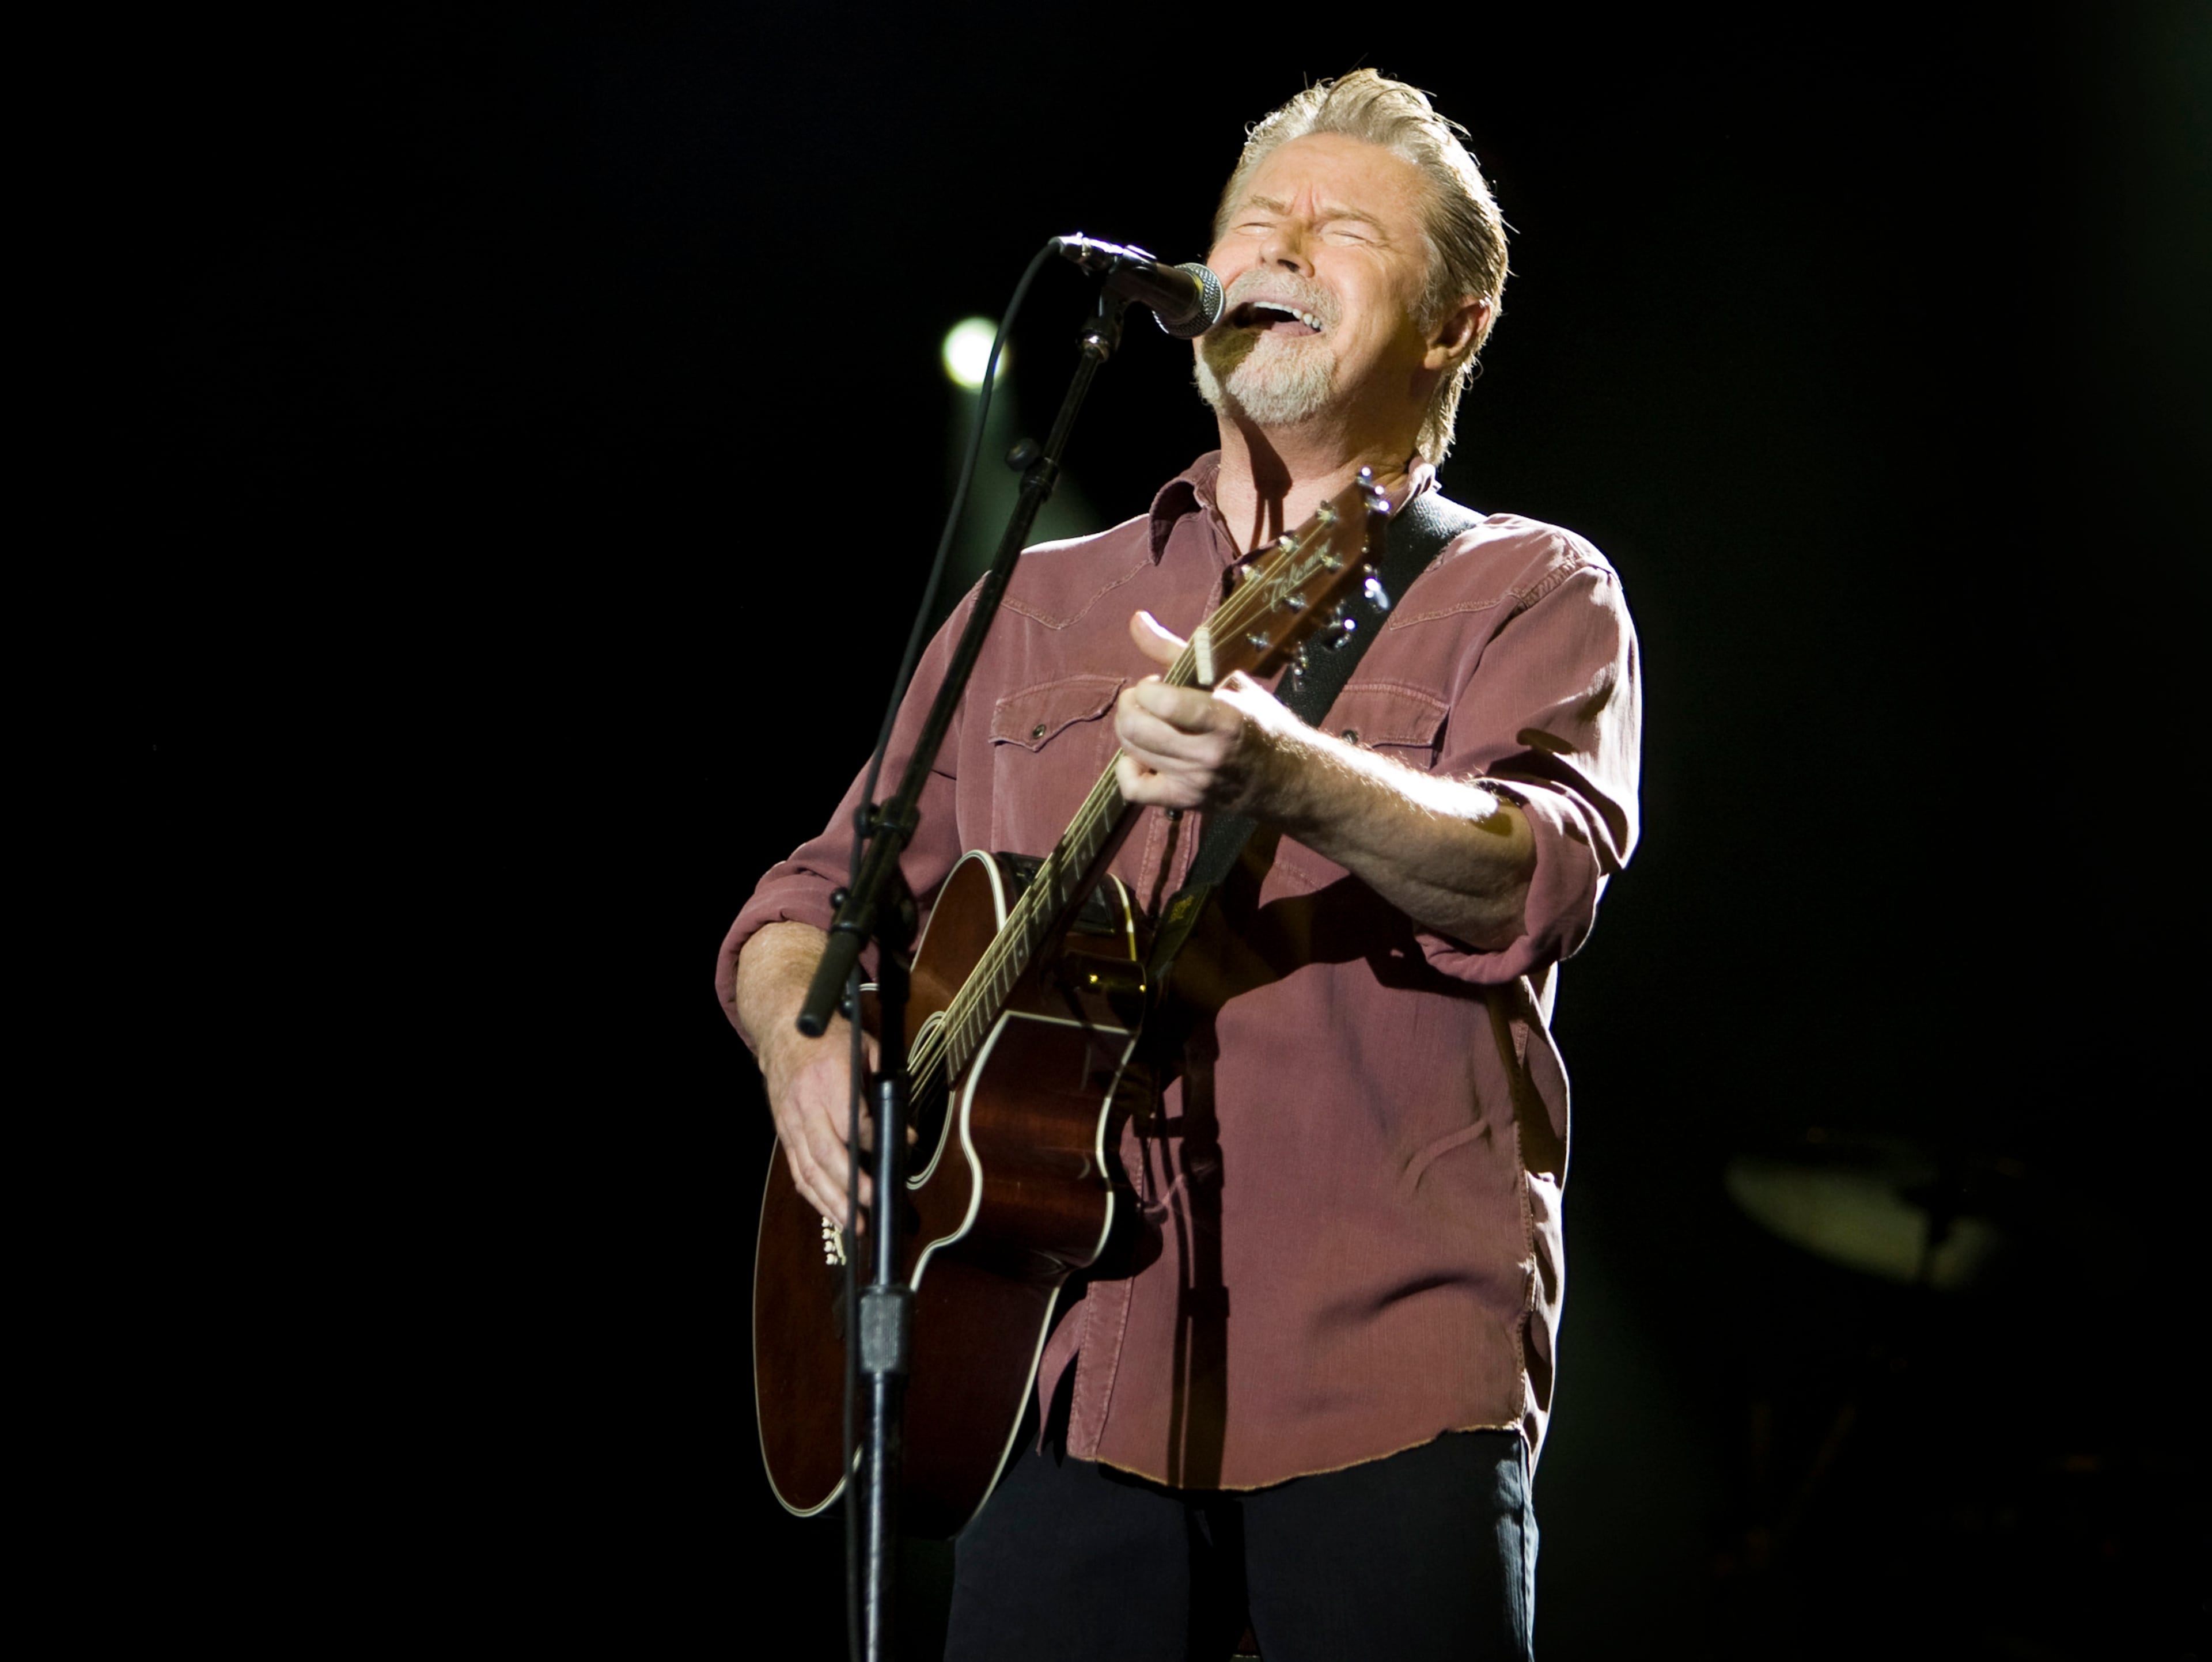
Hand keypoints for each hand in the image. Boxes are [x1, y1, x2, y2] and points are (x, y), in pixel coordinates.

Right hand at [759, 1017, 880, 1229]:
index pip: (852, 1122)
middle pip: (826, 1153)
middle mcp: (806, 1103)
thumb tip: (902, 1126)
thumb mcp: (864, 1045)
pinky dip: (813, 1193)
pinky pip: (796, 1169)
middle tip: (871, 1203)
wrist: (781, 1027)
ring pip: (807, 1168)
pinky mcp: (783, 1131)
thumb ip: (883, 1082)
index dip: (875, 1143)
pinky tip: (829, 1209)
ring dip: (830, 1200)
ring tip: (851, 1222)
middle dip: (849, 1184)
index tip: (898, 1153)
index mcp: (829, 1078)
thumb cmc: (827, 1035)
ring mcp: (790, 1120)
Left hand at [1113, 609, 1302, 813]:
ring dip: (1130, 729)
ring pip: (1132, 752)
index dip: (1148, 688)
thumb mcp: (1228, 679)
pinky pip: (1134, 789)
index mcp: (1225, 718)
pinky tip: (1143, 755)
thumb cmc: (1258, 720)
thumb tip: (1135, 619)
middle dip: (1130, 705)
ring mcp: (1195, 781)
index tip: (1159, 683)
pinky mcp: (1185, 801)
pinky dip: (1127, 769)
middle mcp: (1208, 753)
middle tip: (1145, 699)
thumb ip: (1176, 651)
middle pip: (1138, 729)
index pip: (1165, 703)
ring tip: (1149, 720)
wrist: (1286, 777)